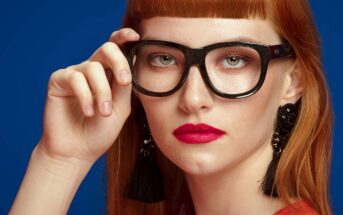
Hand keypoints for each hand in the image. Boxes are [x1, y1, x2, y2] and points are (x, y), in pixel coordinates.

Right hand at [38, 28, 139, 164]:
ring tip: (103, 114)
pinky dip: (85, 96)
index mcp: (109, 75)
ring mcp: (75, 74)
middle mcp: (92, 70)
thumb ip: (125, 86)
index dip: (124, 38)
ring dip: (102, 92)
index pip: (116, 49)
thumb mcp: (120, 108)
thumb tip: (133, 62)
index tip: (135, 36)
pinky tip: (88, 112)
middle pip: (106, 48)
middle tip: (124, 82)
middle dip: (118, 62)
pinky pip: (75, 78)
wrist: (77, 151)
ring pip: (93, 68)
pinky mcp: (58, 80)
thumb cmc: (100, 132)